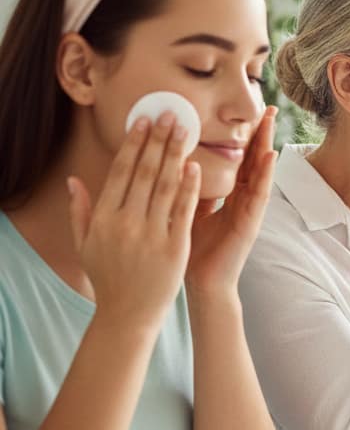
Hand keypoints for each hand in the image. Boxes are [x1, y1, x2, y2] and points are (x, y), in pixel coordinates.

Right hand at [68, 113, 200, 332]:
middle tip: (169, 114)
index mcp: (104, 219)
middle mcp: (126, 223)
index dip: (134, 144)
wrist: (128, 315)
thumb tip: (74, 179)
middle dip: (158, 140)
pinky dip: (190, 186)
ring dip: (175, 155)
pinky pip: (183, 210)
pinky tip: (195, 165)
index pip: (121, 172)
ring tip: (185, 130)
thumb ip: (80, 211)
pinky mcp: (175, 247)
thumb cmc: (108, 277)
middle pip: (145, 173)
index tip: (143, 121)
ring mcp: (151, 235)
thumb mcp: (85, 245)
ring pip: (166, 186)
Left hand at [186, 107, 277, 298]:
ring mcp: (250, 209)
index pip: (237, 158)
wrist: (201, 284)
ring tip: (271, 119)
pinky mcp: (252, 222)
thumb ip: (185, 188)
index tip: (243, 111)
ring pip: (261, 170)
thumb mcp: (186, 211)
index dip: (241, 135)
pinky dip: (267, 173)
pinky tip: (271, 154)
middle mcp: (242, 198)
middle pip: (253, 158)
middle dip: (259, 132)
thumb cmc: (192, 251)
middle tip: (265, 105)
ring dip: (267, 143)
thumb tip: (173, 162)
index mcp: (228, 195)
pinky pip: (261, 193)